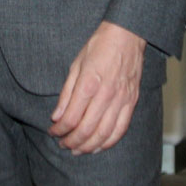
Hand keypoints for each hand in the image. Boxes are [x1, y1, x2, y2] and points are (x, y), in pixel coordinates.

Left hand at [50, 21, 144, 153]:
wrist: (127, 35)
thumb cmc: (99, 46)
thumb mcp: (75, 65)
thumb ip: (66, 94)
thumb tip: (57, 117)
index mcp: (89, 84)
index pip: (71, 118)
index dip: (59, 130)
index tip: (53, 132)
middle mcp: (106, 95)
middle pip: (87, 130)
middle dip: (72, 142)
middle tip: (63, 145)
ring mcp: (121, 100)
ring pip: (104, 134)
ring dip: (88, 147)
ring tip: (77, 150)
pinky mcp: (132, 102)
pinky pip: (121, 129)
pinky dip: (108, 142)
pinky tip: (98, 146)